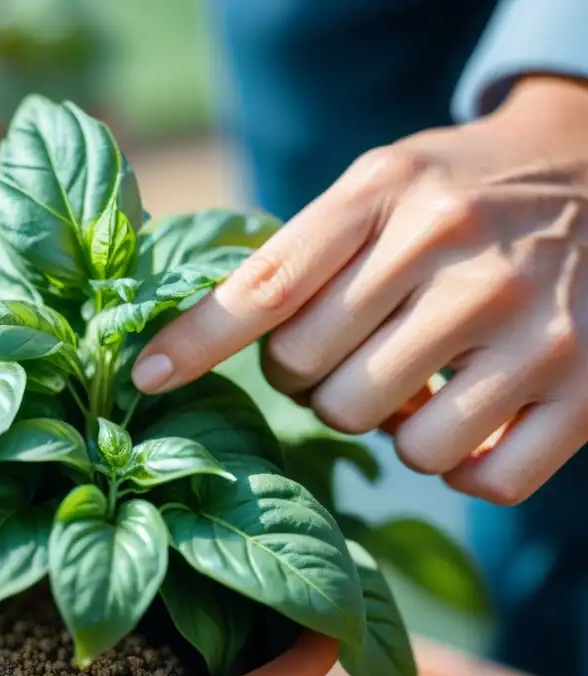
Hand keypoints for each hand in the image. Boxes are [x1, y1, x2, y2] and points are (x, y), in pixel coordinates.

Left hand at [132, 76, 587, 504]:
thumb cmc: (457, 193)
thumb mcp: (378, 182)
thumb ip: (300, 250)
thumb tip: (194, 336)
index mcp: (389, 193)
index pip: (268, 285)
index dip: (196, 341)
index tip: (145, 380)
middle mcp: (458, 253)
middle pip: (314, 378)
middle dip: (310, 381)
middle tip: (346, 351)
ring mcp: (529, 325)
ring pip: (395, 438)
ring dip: (386, 424)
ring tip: (411, 379)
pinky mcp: (587, 389)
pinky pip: (483, 480)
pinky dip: (461, 466)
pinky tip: (470, 419)